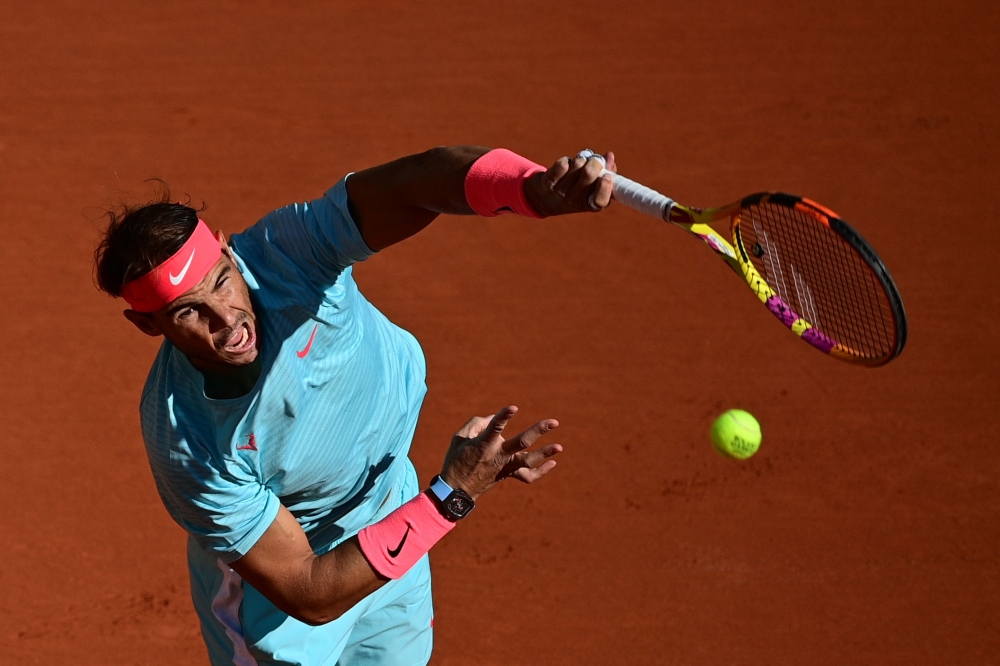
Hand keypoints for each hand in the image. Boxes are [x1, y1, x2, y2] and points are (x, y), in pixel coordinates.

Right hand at [440, 406, 562, 499]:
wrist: (457, 491)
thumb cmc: (456, 460)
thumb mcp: (459, 438)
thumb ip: (476, 424)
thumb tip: (494, 418)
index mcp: (483, 445)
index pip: (495, 428)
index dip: (504, 416)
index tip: (514, 407)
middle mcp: (497, 456)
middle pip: (521, 443)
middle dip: (538, 431)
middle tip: (554, 422)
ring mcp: (504, 467)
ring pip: (528, 461)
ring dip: (544, 453)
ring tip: (560, 447)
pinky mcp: (508, 474)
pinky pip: (527, 476)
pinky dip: (541, 471)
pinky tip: (553, 463)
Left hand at [523, 151, 616, 216]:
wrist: (544, 199)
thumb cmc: (576, 189)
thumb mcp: (592, 187)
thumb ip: (606, 172)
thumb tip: (609, 156)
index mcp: (590, 205)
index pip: (600, 201)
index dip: (605, 187)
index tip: (607, 176)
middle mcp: (575, 201)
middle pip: (589, 174)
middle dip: (594, 162)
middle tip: (594, 162)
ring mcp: (560, 192)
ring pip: (577, 165)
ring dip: (580, 160)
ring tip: (578, 165)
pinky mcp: (548, 182)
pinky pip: (563, 163)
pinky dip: (567, 160)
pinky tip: (566, 166)